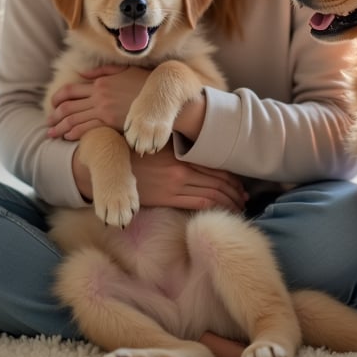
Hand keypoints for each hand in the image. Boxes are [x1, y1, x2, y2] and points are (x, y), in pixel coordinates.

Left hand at [47, 65, 148, 139]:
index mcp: (100, 82)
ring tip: (53, 133)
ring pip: (74, 119)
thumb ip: (102, 71)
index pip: (71, 90)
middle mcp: (98, 96)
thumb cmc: (144, 83)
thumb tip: (83, 74)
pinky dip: (74, 133)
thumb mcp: (123, 71)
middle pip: (68, 106)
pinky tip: (68, 137)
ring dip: (60, 127)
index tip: (52, 105)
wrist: (161, 95)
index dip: (58, 98)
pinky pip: (87, 128)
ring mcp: (104, 109)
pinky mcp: (111, 122)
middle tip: (48, 122)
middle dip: (55, 115)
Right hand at [128, 145, 246, 212]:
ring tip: (238, 207)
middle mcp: (182, 170)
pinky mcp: (166, 198)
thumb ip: (180, 149)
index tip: (241, 185)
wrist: (112, 163)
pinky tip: (221, 213)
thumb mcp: (160, 143)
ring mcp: (174, 186)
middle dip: (235, 192)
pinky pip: (197, 205)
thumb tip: (202, 155)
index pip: (216, 168)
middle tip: (244, 199)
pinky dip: (214, 209)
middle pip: (217, 183)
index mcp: (182, 155)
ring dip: (228, 202)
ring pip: (211, 196)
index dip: (232, 178)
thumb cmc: (137, 150)